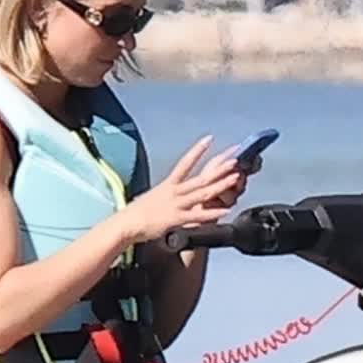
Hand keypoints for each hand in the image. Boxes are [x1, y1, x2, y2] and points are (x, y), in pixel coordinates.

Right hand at [117, 136, 243, 245]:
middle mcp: (174, 191)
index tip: (209, 138)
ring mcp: (176, 204)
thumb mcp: (153, 198)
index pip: (185, 162)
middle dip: (219, 167)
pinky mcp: (176, 218)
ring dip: (220, 185)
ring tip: (236, 178)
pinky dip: (213, 213)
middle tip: (234, 158)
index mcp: (169, 185)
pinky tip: (225, 211)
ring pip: (202, 193)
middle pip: (201, 177)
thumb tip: (169, 194)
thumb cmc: (137, 213)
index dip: (197, 150)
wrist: (126, 224)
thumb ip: (165, 195)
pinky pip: (198, 216)